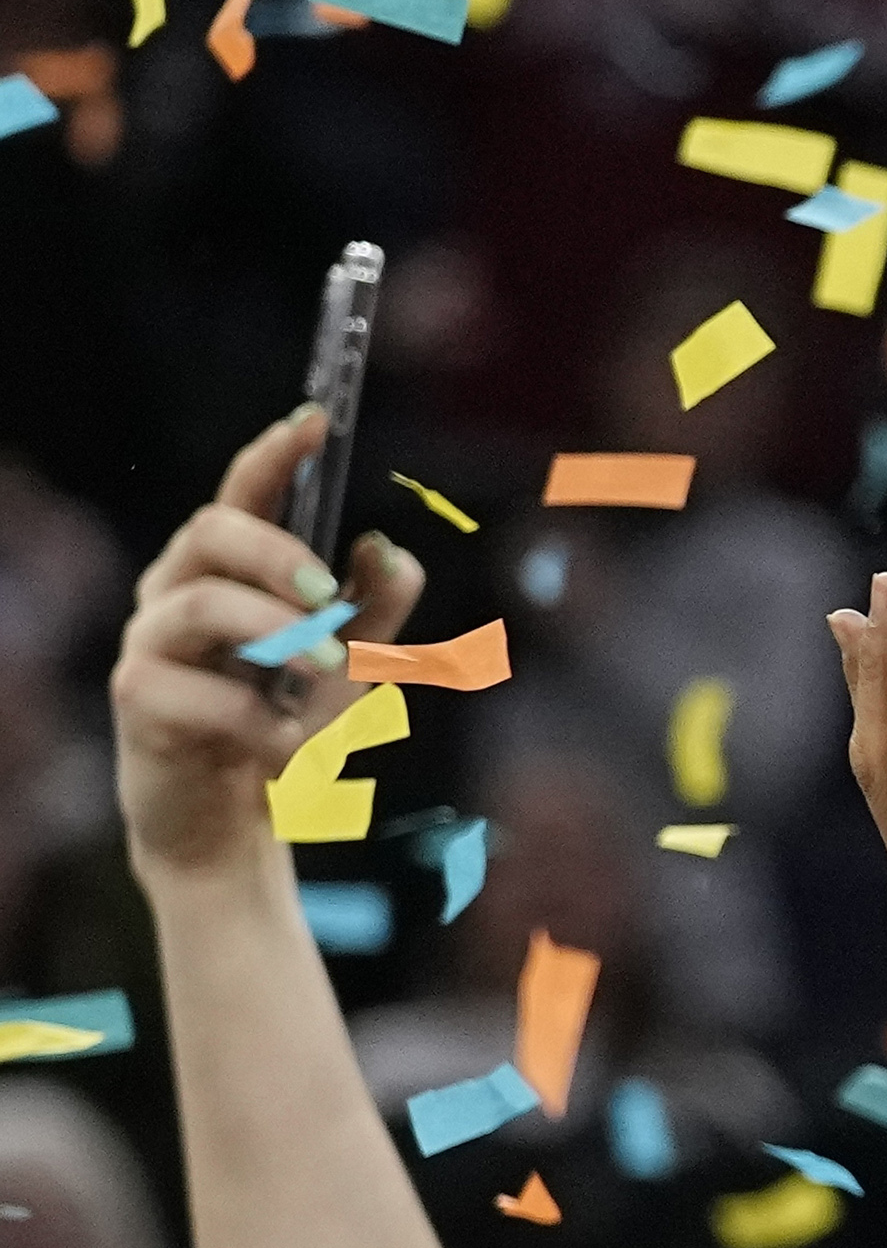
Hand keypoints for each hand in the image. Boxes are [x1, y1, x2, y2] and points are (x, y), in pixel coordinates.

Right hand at [108, 407, 430, 875]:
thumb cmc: (284, 732)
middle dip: (279, 554)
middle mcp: (176, 592)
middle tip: (335, 597)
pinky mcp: (138, 700)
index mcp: (226, 572)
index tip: (315, 421)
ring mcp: (150, 642)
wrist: (233, 827)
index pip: (242, 495)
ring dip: (277, 635)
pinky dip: (258, 722)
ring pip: (201, 603)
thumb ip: (377, 610)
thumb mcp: (351, 670)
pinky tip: (284, 748)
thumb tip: (388, 548)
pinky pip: (200, 692)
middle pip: (213, 531)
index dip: (273, 455)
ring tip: (327, 675)